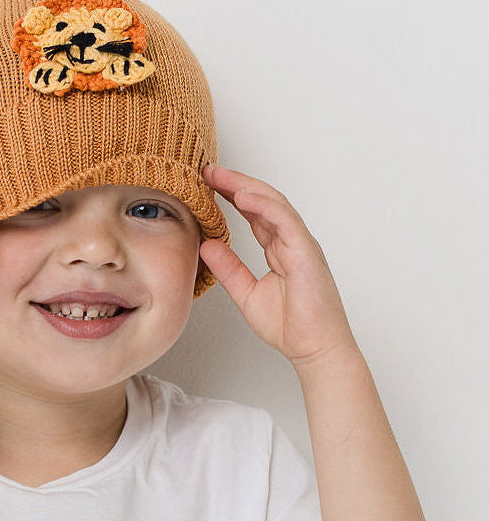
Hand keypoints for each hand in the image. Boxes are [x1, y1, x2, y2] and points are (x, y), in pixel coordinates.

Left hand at [199, 166, 355, 368]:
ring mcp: (301, 245)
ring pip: (274, 204)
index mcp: (280, 250)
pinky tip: (243, 196)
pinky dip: (264, 206)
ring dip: (246, 187)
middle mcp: (292, 242)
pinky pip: (285, 221)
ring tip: (220, 176)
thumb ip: (229, 268)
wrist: (314, 350)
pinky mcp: (307, 253)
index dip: (232, 195)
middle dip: (235, 183)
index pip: (255, 214)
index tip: (207, 183)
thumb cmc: (290, 327)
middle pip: (263, 202)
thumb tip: (207, 245)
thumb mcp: (247, 293)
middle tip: (208, 170)